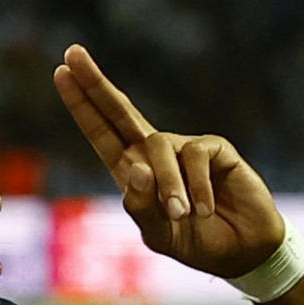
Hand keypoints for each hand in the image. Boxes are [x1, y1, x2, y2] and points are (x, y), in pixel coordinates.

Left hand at [54, 44, 284, 278]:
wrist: (243, 251)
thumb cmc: (198, 243)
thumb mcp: (159, 235)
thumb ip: (142, 208)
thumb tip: (136, 167)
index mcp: (133, 172)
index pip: (102, 133)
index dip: (82, 105)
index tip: (60, 72)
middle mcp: (155, 154)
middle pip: (120, 112)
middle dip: (96, 84)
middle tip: (72, 53)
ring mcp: (184, 148)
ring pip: (158, 146)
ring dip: (168, 185)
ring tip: (181, 215)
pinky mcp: (214, 148)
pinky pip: (195, 155)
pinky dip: (196, 186)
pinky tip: (205, 209)